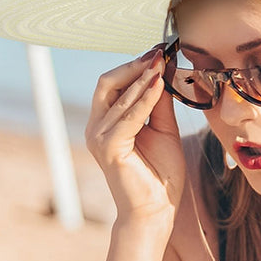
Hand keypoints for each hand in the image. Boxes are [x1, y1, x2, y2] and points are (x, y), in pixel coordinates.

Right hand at [85, 46, 184, 221]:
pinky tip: (160, 85)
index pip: (114, 83)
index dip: (135, 65)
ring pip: (119, 96)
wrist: (156, 208)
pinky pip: (129, 116)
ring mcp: (99, 137)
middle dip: (134, 65)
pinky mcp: (108, 147)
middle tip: (159, 52)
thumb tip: (163, 71)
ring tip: (162, 62)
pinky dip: (145, 99)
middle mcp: (96, 127)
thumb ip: (159, 103)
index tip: (159, 51)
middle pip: (107, 82)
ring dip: (142, 78)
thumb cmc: (160, 173)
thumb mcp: (163, 129)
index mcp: (106, 122)